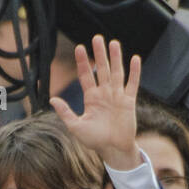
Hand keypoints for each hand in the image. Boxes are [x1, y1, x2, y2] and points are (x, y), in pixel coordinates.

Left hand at [49, 35, 140, 170]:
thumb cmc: (94, 140)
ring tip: (114, 43)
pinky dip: (135, 72)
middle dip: (99, 54)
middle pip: (102, 69)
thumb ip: (65, 112)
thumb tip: (52, 99)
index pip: (86, 76)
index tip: (79, 47)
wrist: (113, 150)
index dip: (82, 62)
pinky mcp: (129, 101)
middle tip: (97, 38)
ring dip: (116, 58)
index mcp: (91, 98)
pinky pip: (132, 84)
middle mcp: (104, 94)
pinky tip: (135, 59)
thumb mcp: (76, 126)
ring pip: (117, 72)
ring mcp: (117, 96)